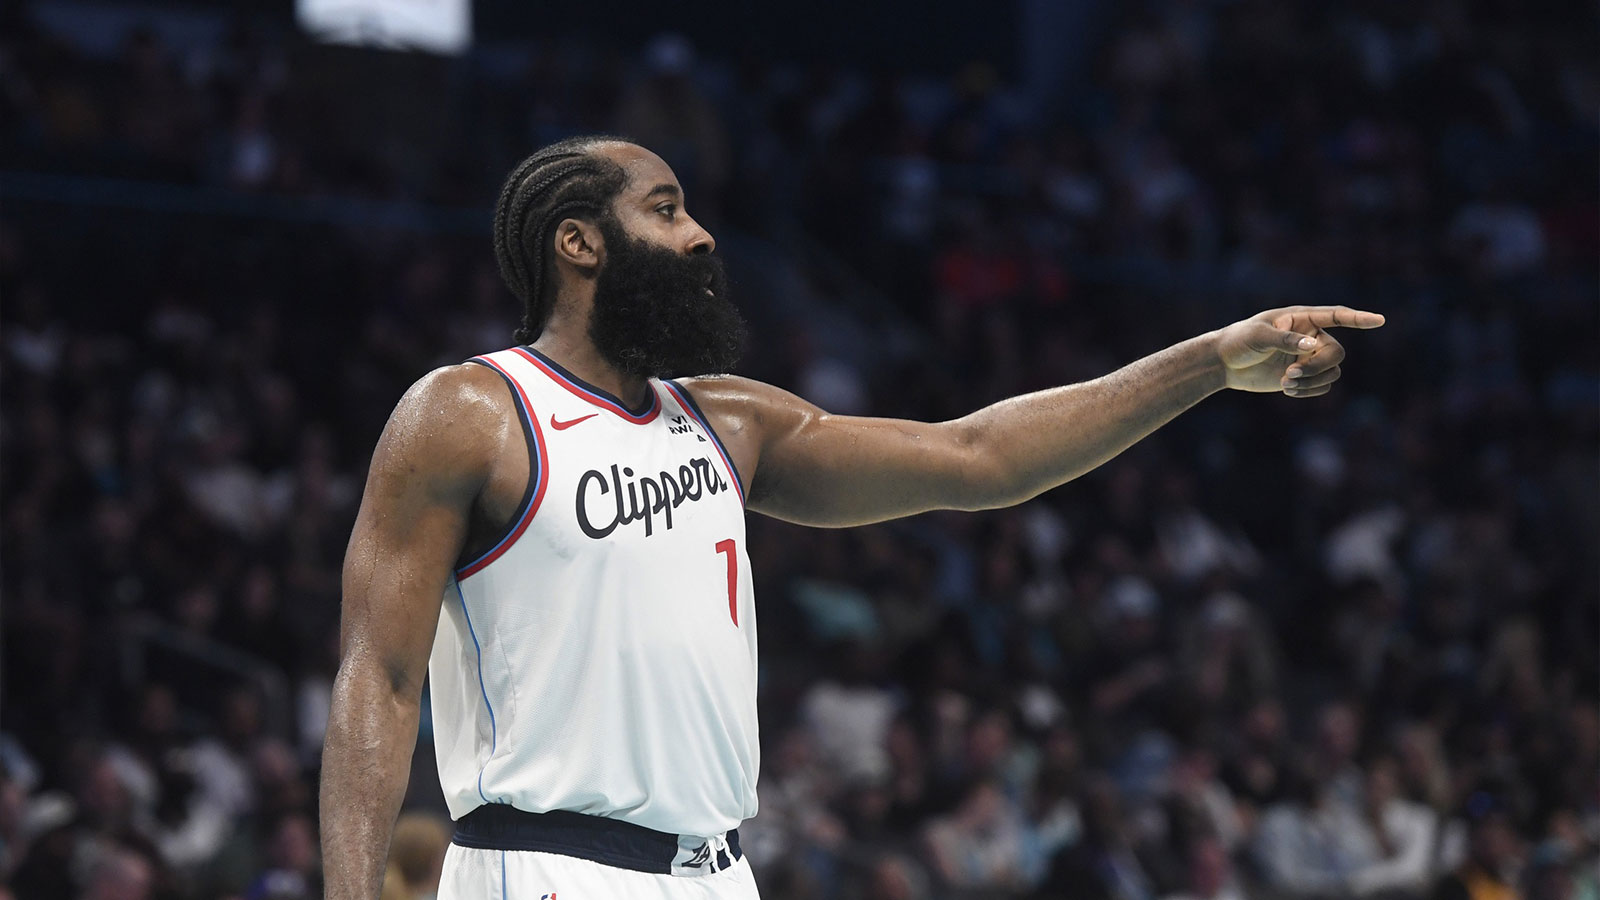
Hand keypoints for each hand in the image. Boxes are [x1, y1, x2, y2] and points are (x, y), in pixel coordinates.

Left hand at [1214, 305, 1385, 395]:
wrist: (1225, 363)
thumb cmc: (1240, 341)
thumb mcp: (1259, 336)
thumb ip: (1285, 339)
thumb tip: (1312, 345)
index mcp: (1302, 318)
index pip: (1336, 316)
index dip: (1358, 319)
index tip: (1379, 321)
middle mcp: (1311, 337)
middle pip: (1336, 354)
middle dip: (1317, 367)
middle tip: (1290, 374)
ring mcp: (1308, 357)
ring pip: (1331, 372)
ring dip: (1311, 381)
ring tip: (1285, 383)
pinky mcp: (1303, 375)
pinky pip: (1322, 385)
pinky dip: (1308, 390)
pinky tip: (1287, 389)